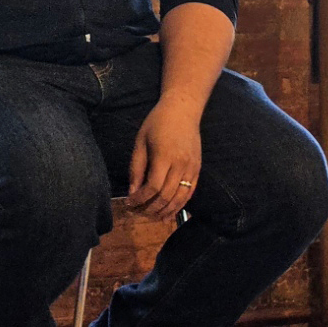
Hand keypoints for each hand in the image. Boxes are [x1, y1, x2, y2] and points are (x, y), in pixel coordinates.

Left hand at [126, 100, 201, 220]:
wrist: (183, 109)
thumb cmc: (157, 122)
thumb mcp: (141, 141)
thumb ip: (136, 168)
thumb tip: (132, 192)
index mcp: (165, 156)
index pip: (153, 187)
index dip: (141, 199)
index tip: (129, 203)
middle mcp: (181, 165)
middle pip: (167, 196)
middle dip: (151, 209)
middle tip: (138, 213)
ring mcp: (192, 168)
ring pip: (180, 199)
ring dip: (165, 211)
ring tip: (152, 217)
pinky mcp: (198, 169)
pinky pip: (190, 193)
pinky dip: (179, 206)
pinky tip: (169, 213)